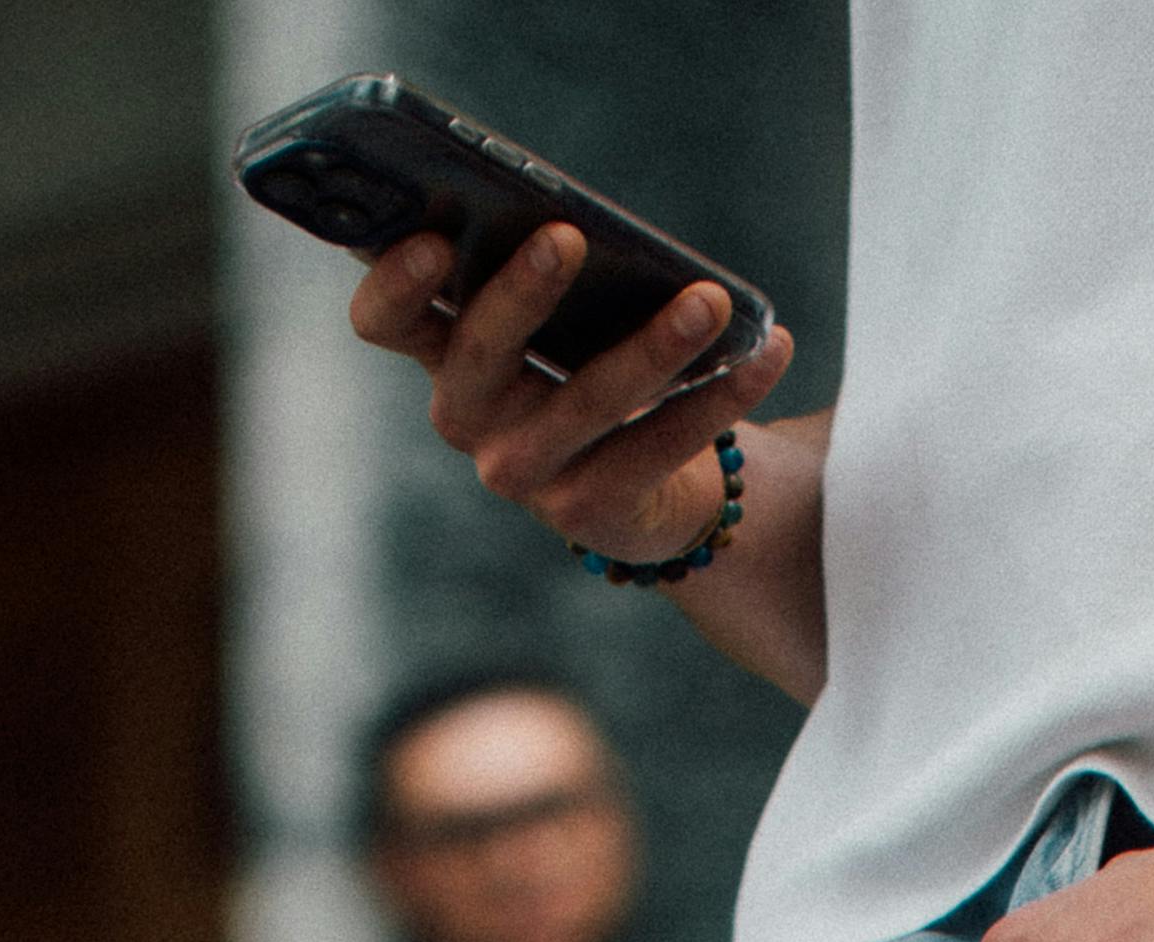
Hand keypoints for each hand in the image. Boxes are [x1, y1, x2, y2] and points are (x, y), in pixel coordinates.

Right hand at [347, 215, 793, 566]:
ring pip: (585, 400)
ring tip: (711, 299)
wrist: (648, 488)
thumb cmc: (591, 365)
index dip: (394, 284)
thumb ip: (548, 269)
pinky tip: (769, 351)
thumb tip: (582, 217)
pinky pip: (659, 445)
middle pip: (480, 351)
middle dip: (522, 291)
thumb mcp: (560, 317)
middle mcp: (468, 418)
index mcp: (444, 353)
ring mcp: (521, 472)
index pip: (383, 322)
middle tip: (568, 237)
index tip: (432, 238)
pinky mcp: (587, 511)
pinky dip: (720, 395)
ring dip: (653, 344)